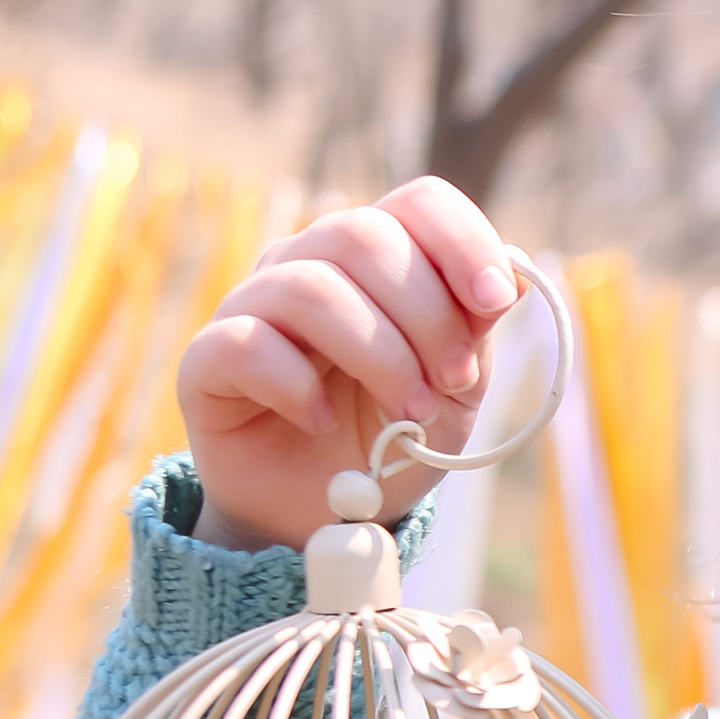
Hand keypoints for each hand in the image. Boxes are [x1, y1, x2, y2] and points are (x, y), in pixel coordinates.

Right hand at [178, 180, 524, 550]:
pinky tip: (319, 421)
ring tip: (407, 413)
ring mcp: (252, 306)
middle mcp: (307, 263)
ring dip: (377, 354)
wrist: (320, 515)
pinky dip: (295, 386)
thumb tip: (511, 279)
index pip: (417, 203)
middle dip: (426, 315)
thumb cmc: (387, 440)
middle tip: (453, 382)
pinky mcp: (208, 359)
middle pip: (363, 237)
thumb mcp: (453, 391)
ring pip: (310, 288)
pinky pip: (245, 344)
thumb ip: (473, 332)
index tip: (495, 301)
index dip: (463, 241)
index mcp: (375, 259)